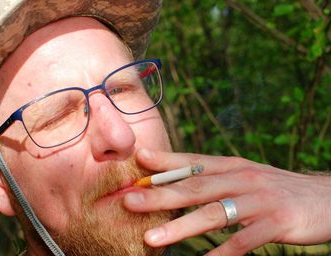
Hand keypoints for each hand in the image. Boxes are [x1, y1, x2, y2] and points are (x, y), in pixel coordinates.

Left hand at [123, 149, 330, 255]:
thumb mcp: (242, 175)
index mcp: (230, 165)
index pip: (192, 161)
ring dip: (180, 227)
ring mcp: (258, 200)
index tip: (138, 159)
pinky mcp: (276, 222)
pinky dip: (221, 252)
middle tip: (130, 201)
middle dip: (160, 194)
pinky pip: (242, 240)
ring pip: (213, 213)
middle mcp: (241, 178)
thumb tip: (176, 181)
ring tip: (152, 239)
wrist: (324, 197)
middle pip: (195, 186)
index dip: (165, 161)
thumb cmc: (274, 188)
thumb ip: (213, 177)